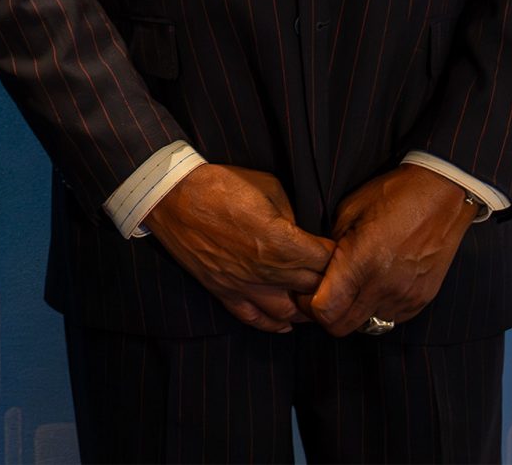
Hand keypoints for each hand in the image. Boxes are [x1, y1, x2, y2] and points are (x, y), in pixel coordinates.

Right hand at [145, 164, 335, 332]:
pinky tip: (285, 323)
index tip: (339, 249)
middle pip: (314, 290)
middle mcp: (269, 272)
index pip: (329, 262)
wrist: (173, 196)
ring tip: (311, 299)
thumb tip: (302, 230)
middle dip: (328, 283)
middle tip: (333, 276)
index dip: (339, 256)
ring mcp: (246, 286)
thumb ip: (292, 215)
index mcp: (283, 243)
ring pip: (290, 314)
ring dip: (305, 308)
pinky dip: (273, 325)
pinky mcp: (225, 292)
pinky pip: (255, 319)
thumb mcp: (268, 186)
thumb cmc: (220, 185)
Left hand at [306, 166, 475, 336]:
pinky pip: (390, 319)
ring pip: (365, 326)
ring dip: (352, 312)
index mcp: (361, 263)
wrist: (441, 195)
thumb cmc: (391, 196)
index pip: (324, 310)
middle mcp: (384, 287)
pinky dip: (376, 309)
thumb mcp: (348, 212)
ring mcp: (405, 297)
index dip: (306, 304)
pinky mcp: (421, 300)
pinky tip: (374, 285)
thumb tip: (315, 269)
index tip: (304, 290)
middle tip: (322, 293)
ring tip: (350, 287)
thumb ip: (329, 248)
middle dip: (325, 315)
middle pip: (341, 327)